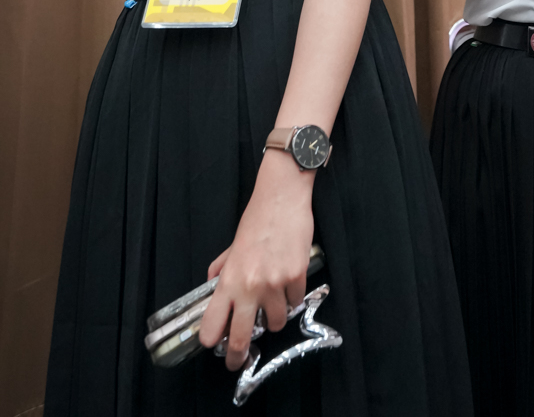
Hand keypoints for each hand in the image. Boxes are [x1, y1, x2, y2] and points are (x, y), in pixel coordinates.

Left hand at [199, 150, 314, 370]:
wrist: (282, 198)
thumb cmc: (257, 218)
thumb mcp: (233, 245)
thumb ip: (222, 268)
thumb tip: (213, 283)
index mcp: (229, 280)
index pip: (212, 324)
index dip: (212, 339)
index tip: (215, 343)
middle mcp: (250, 287)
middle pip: (241, 339)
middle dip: (238, 356)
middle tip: (238, 361)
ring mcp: (275, 284)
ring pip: (275, 323)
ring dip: (274, 318)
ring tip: (273, 303)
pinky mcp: (297, 277)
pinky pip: (295, 302)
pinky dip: (292, 298)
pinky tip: (289, 283)